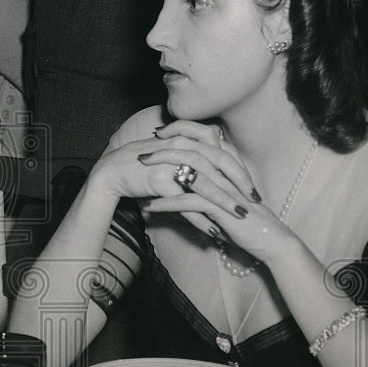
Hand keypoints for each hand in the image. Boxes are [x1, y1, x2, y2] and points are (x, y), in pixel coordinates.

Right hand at [93, 119, 257, 234]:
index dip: (239, 170)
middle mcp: (182, 146)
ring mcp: (171, 162)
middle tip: (254, 202)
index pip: (221, 152)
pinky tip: (212, 228)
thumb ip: (191, 156)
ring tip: (239, 216)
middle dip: (239, 185)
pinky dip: (201, 217)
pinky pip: (186, 202)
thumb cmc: (142, 165)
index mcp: (187, 138)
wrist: (113, 171)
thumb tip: (215, 170)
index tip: (251, 187)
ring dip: (225, 202)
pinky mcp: (160, 180)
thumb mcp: (169, 154)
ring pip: (205, 183)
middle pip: (219, 165)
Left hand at [138, 122, 296, 260]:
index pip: (204, 135)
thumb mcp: (223, 199)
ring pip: (189, 170)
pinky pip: (189, 202)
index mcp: (228, 165)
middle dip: (164, 149)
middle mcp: (226, 172)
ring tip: (140, 178)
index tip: (159, 134)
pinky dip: (167, 203)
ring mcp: (224, 188)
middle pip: (192, 148)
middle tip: (142, 154)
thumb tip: (178, 186)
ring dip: (161, 172)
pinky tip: (150, 207)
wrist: (269, 239)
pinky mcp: (221, 208)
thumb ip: (205, 188)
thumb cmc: (244, 220)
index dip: (180, 130)